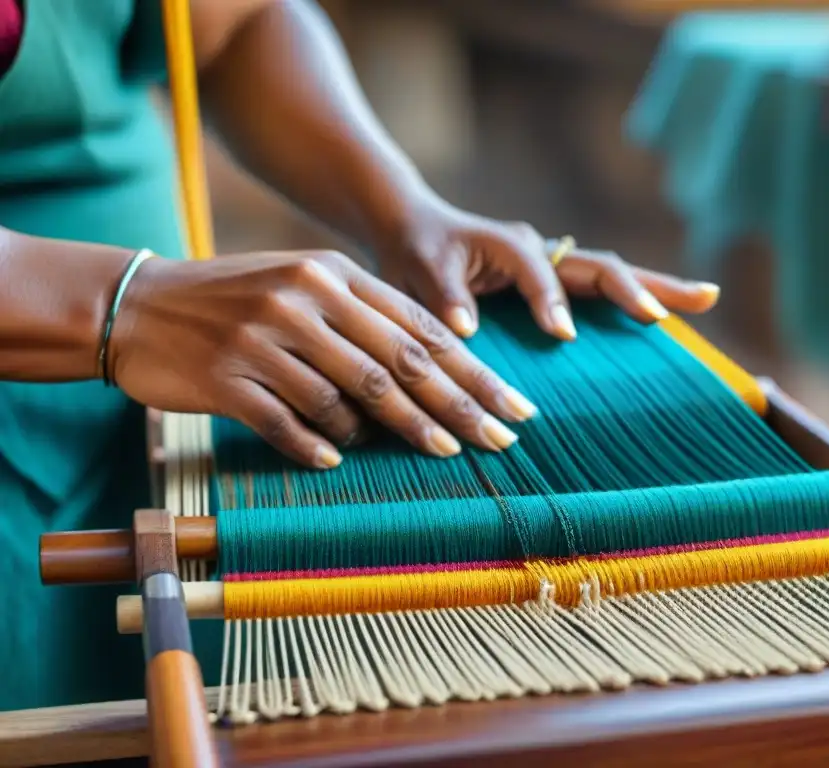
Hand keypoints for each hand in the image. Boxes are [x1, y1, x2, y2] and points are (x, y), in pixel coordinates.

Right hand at [108, 251, 537, 468]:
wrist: (137, 305)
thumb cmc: (234, 299)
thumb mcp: (302, 287)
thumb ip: (363, 321)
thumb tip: (430, 377)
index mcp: (332, 275)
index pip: (419, 328)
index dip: (473, 372)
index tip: (512, 406)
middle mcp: (304, 301)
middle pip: (399, 364)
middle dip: (458, 406)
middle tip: (499, 439)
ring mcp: (265, 339)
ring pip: (351, 395)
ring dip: (398, 430)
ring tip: (439, 452)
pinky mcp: (228, 379)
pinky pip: (288, 422)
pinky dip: (317, 444)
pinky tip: (337, 460)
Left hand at [378, 196, 720, 340]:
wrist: (414, 232)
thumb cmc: (415, 252)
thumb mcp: (419, 271)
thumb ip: (444, 298)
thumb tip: (468, 330)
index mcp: (512, 245)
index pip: (542, 274)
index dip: (552, 303)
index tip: (564, 336)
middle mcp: (543, 250)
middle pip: (603, 266)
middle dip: (645, 287)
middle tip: (698, 302)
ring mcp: (556, 265)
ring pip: (613, 274)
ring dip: (656, 288)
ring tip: (707, 300)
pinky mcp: (557, 281)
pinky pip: (601, 292)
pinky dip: (634, 302)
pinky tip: (666, 321)